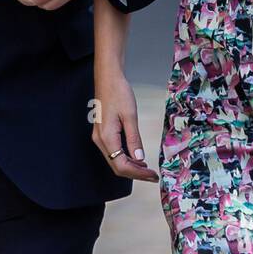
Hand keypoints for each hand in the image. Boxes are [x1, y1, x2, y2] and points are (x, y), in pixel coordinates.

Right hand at [92, 65, 156, 181]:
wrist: (108, 78)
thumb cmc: (119, 93)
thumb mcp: (130, 116)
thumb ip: (134, 139)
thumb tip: (139, 158)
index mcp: (106, 137)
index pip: (121, 165)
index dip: (138, 173)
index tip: (152, 175)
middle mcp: (100, 140)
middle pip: (116, 166)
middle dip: (135, 173)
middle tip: (153, 175)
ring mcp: (99, 137)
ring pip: (114, 160)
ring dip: (131, 166)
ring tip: (147, 169)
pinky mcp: (102, 133)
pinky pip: (113, 152)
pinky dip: (126, 158)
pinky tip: (137, 157)